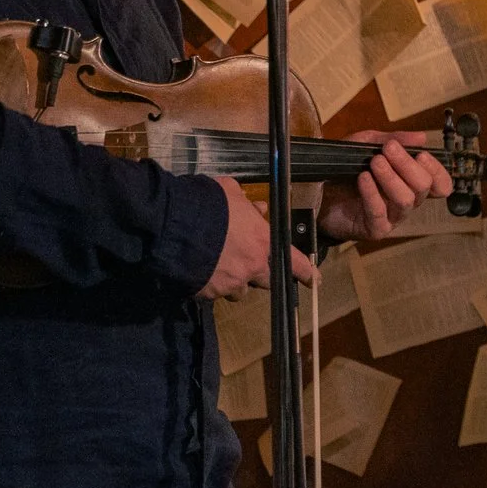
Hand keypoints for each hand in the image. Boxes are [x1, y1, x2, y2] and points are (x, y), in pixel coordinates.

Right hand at [196, 176, 315, 299]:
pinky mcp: (206, 293)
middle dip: (261, 276)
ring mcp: (228, 284)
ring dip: (234, 282)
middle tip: (252, 268)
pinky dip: (210, 285)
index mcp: (262, 242)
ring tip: (219, 267)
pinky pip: (212, 294)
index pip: (293, 261)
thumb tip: (258, 208)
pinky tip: (199, 271)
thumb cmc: (206, 204)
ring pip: (238, 291)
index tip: (314, 280)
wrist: (171, 224)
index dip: (305, 272)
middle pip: (266, 282)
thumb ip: (247, 204)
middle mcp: (250, 268)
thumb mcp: (230, 193)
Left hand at [318, 133, 455, 241]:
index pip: (440, 184)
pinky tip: (362, 178)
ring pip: (406, 200)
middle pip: (423, 187)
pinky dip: (372, 192)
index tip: (421, 154)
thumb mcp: (367, 146)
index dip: (437, 170)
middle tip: (388, 150)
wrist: (317, 194)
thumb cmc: (345, 170)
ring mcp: (392, 218)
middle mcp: (406, 202)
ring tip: (374, 162)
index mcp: (409, 183)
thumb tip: (421, 137)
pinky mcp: (375, 230)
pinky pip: (380, 212)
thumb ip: (393, 139)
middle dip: (407, 165)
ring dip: (391, 177)